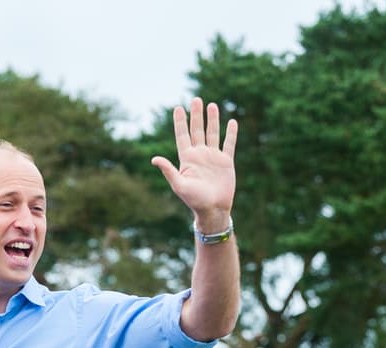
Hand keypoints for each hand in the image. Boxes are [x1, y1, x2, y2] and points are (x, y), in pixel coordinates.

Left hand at [150, 98, 237, 230]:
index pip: (182, 136)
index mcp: (187, 159)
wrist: (213, 209)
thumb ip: (168, 171)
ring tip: (211, 105)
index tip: (177, 107)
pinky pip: (229, 144)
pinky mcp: (226, 162)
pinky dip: (230, 133)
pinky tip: (232, 122)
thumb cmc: (194, 200)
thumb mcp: (179, 185)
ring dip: (212, 120)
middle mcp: (200, 155)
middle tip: (195, 99)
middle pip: (197, 130)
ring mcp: (213, 157)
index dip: (180, 122)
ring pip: (212, 134)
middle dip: (196, 115)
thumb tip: (154, 159)